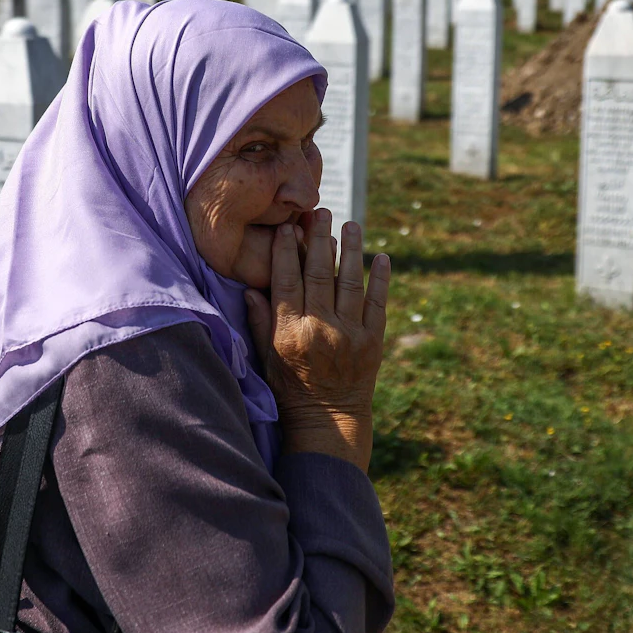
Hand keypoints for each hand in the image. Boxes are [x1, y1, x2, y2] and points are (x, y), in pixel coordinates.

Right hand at [243, 209, 389, 472]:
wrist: (329, 421)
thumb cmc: (291, 388)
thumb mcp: (267, 357)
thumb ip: (260, 322)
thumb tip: (250, 288)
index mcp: (290, 331)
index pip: (286, 281)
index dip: (287, 251)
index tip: (288, 228)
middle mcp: (320, 329)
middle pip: (319, 274)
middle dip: (319, 240)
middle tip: (319, 212)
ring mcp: (350, 334)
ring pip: (350, 282)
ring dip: (351, 250)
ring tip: (351, 224)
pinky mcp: (373, 341)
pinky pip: (378, 303)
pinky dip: (381, 279)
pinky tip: (382, 257)